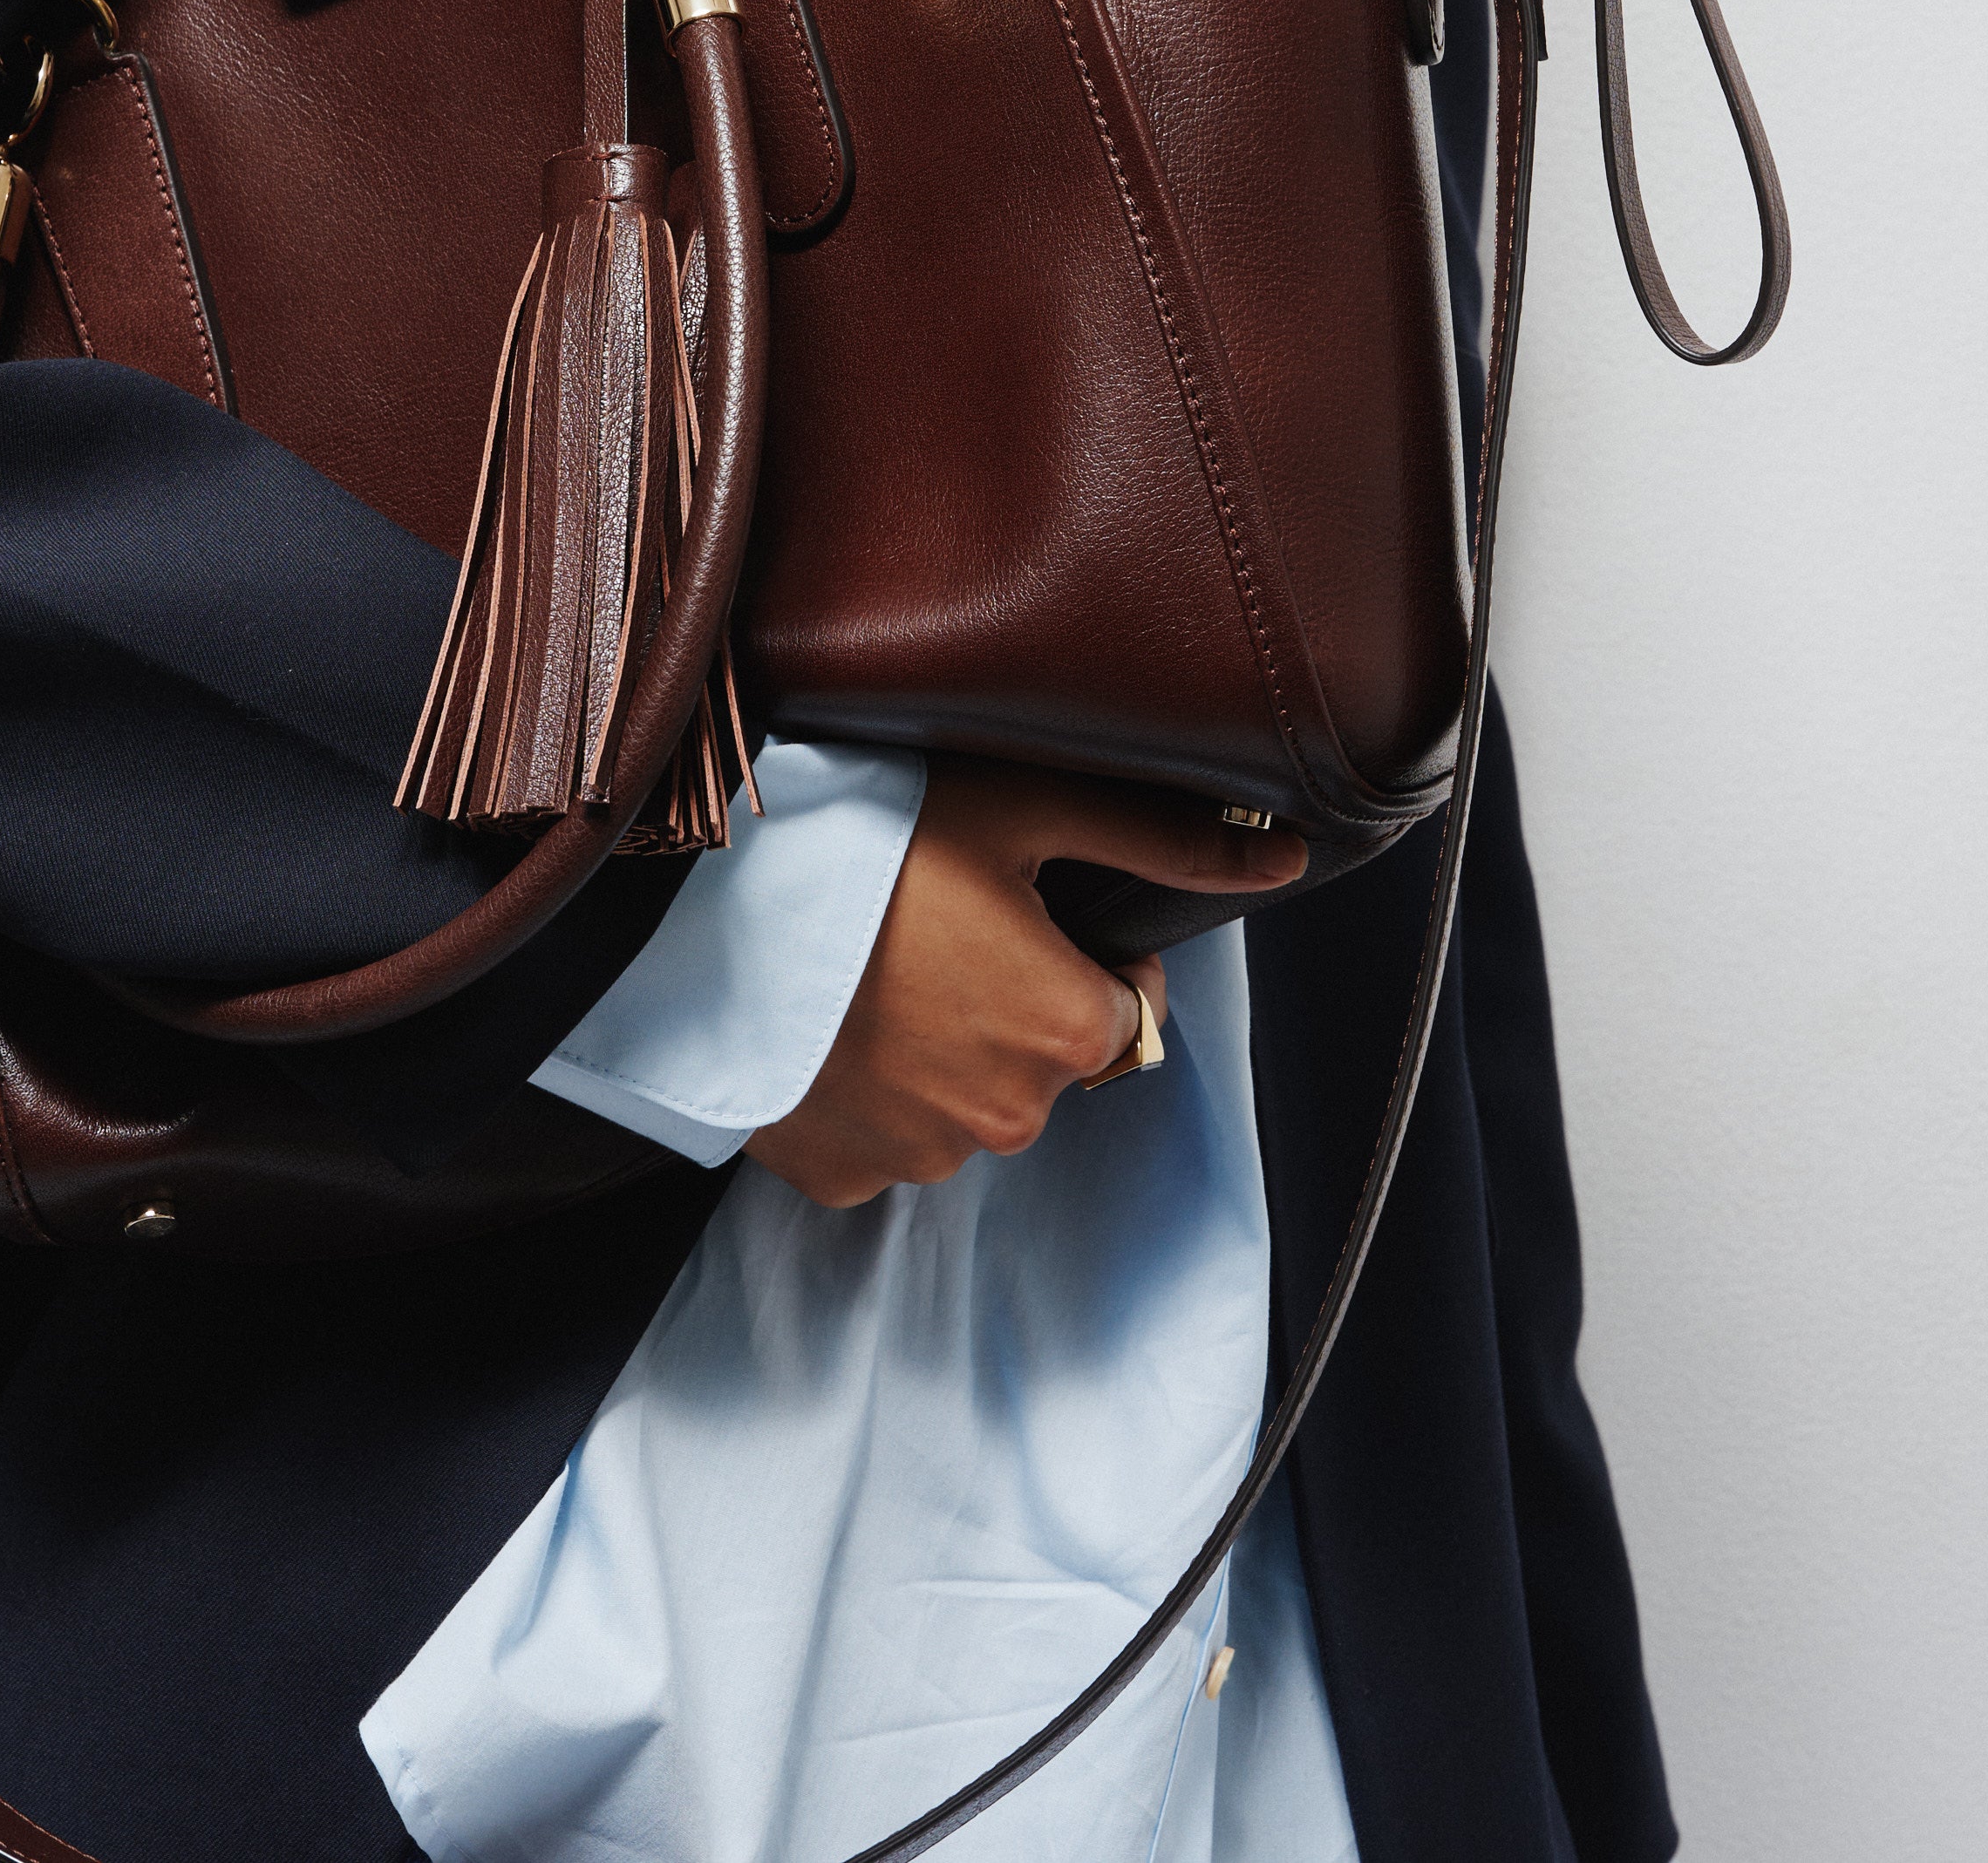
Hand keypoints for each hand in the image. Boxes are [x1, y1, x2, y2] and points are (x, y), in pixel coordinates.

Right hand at [745, 759, 1305, 1207]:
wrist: (701, 909)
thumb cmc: (873, 841)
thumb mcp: (1027, 808)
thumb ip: (1165, 839)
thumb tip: (1286, 856)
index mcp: (1067, 1032)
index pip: (1129, 1007)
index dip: (1088, 953)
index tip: (1021, 906)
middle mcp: (1007, 1118)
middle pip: (1050, 1058)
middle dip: (1017, 1000)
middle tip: (941, 923)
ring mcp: (917, 1158)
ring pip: (970, 1099)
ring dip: (947, 1046)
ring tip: (878, 963)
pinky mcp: (838, 1178)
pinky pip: (888, 1138)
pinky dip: (875, 1091)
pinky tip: (838, 1020)